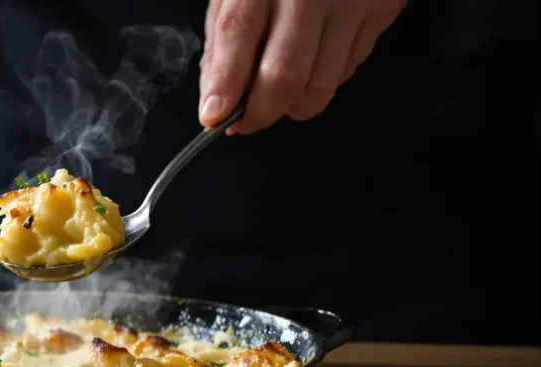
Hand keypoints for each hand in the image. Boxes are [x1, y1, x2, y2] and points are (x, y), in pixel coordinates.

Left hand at [199, 0, 404, 134]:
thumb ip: (224, 37)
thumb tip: (217, 96)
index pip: (238, 35)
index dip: (225, 83)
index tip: (213, 118)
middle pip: (283, 75)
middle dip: (259, 113)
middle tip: (244, 123)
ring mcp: (353, 0)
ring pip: (320, 85)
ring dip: (292, 106)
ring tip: (276, 97)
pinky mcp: (384, 9)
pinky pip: (348, 70)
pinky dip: (323, 81)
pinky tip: (311, 61)